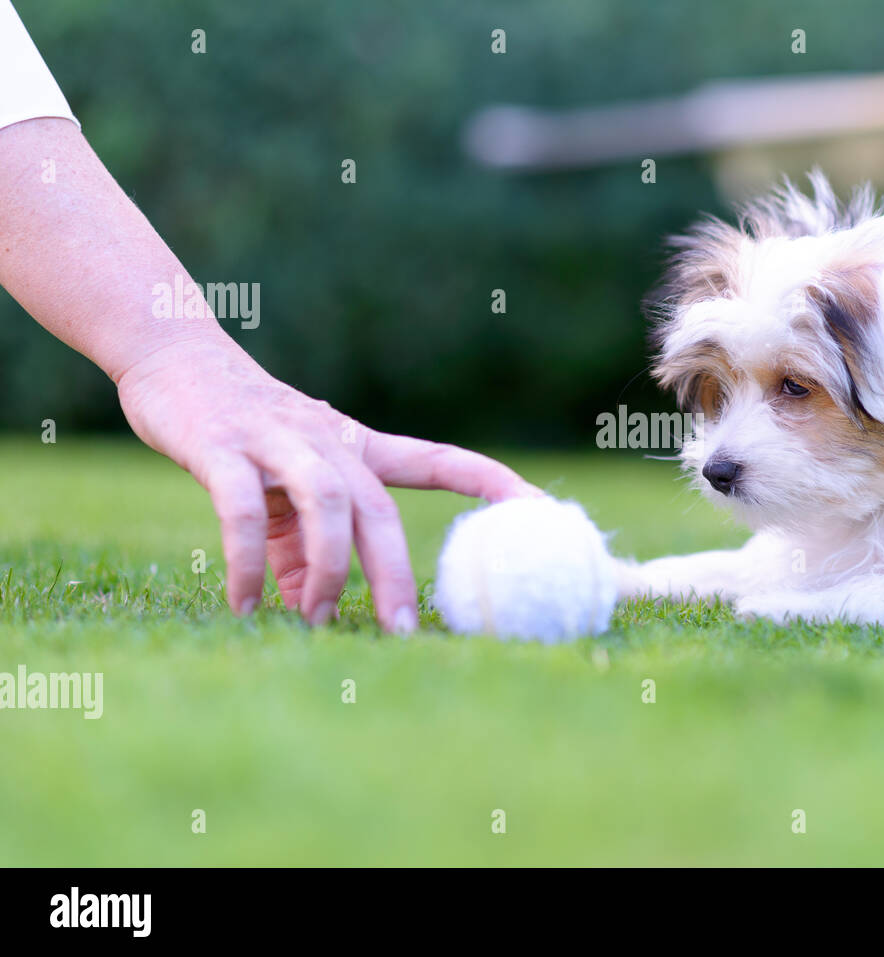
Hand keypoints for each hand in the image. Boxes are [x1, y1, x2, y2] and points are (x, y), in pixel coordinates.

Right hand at [116, 337, 539, 632]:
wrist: (173, 356)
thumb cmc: (244, 430)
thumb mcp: (288, 489)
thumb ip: (304, 546)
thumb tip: (313, 607)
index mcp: (358, 447)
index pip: (441, 461)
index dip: (494, 485)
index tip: (545, 512)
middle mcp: (329, 441)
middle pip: (380, 507)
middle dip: (395, 571)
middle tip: (402, 632)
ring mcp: (277, 441)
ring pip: (327, 502)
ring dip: (326, 568)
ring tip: (315, 621)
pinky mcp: (222, 448)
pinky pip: (243, 511)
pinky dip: (248, 562)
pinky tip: (245, 605)